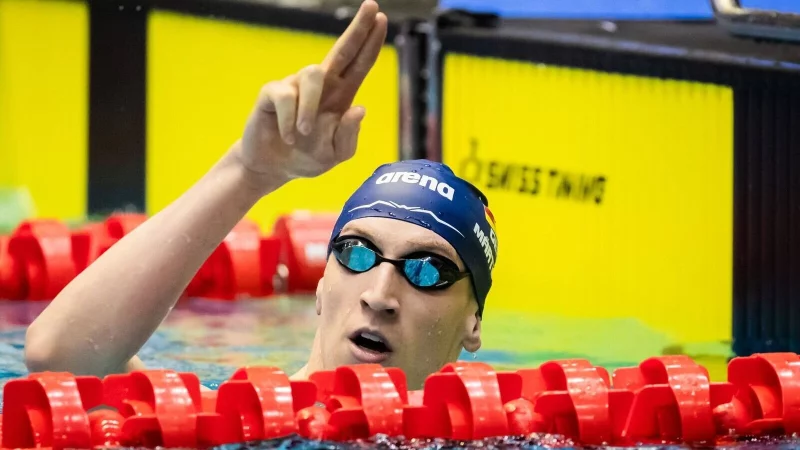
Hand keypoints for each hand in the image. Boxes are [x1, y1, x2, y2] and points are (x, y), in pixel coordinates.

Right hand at [236, 0, 387, 190]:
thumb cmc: (307, 157)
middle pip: (342, 50)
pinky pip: (286, 97)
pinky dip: (290, 122)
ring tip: (303, 134)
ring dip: (310, 109)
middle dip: (358, 28)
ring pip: (313, 75)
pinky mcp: (273, 93)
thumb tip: (359, 109)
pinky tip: (288, 137)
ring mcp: (296, 86)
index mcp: (341, 96)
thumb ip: (349, 137)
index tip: (382, 18)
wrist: (272, 168)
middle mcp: (321, 86)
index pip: (360, 64)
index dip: (371, 42)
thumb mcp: (335, 155)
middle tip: (373, 5)